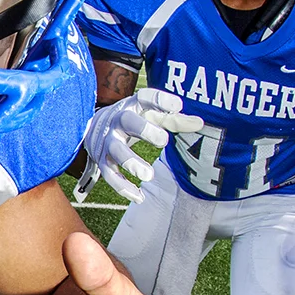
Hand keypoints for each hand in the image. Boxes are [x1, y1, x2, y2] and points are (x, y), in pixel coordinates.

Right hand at [73, 88, 204, 202]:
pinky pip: (109, 174)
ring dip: (131, 162)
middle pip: (128, 121)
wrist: (95, 126)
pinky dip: (123, 187)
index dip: (161, 100)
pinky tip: (139, 197)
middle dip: (144, 129)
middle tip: (164, 140)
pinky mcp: (102, 160)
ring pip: (116, 151)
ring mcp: (108, 141)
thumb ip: (174, 119)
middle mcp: (118, 121)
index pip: (146, 97)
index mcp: (133, 106)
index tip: (178, 105)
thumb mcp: (151, 114)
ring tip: (149, 175)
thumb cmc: (133, 119)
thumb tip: (200, 123)